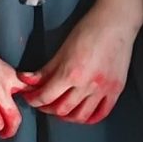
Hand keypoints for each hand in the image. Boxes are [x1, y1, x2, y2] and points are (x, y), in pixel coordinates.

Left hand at [23, 16, 137, 124]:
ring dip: (66, 116)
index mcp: (71, 73)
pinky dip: (88, 118)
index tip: (30, 98)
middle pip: (61, 109)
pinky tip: (80, 112)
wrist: (116, 23)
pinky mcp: (116, 90)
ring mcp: (103, 90)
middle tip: (42, 102)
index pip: (46, 96)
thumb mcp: (62, 49)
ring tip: (60, 109)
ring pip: (81, 116)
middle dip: (47, 108)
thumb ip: (46, 69)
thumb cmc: (88, 31)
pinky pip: (101, 114)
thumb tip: (26, 80)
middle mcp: (87, 85)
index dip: (34, 100)